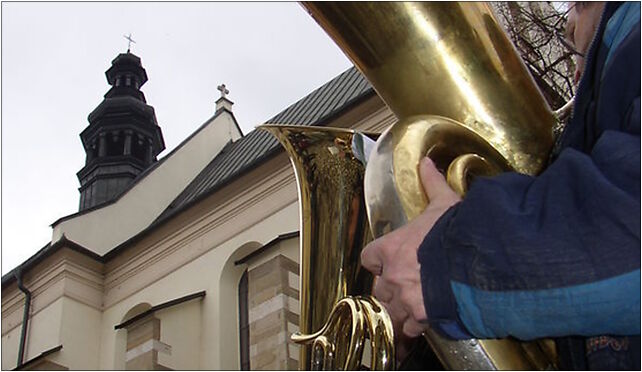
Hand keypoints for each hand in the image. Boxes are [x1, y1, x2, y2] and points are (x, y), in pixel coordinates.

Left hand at [361, 156, 460, 337]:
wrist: (478, 260)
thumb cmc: (458, 231)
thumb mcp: (444, 204)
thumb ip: (432, 183)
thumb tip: (427, 162)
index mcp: (392, 247)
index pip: (370, 257)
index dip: (378, 260)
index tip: (388, 261)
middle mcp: (393, 275)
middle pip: (379, 288)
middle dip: (389, 288)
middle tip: (404, 286)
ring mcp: (405, 298)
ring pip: (390, 310)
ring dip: (398, 309)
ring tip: (411, 307)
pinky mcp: (421, 316)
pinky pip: (409, 328)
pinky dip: (414, 327)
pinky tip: (421, 325)